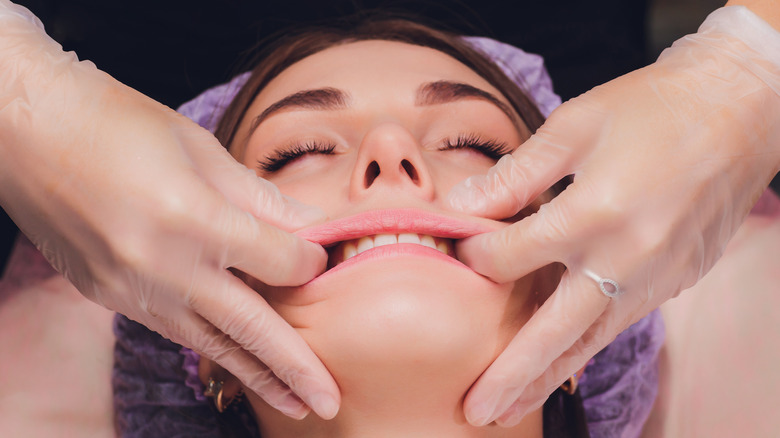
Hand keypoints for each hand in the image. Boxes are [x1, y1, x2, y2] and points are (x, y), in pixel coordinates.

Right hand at [0, 1, 337, 419]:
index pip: (278, 260)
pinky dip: (212, 346)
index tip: (322, 256)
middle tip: (329, 403)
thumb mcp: (201, 147)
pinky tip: (237, 359)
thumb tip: (311, 228)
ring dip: (256, 376)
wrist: (26, 132)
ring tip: (294, 402)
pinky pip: (174, 329)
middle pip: (249, 326)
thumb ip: (260, 198)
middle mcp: (161, 265)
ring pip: (210, 344)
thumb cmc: (116, 122)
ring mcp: (129, 290)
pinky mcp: (108, 298)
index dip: (310, 259)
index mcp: (191, 217)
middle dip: (296, 367)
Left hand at [447, 6, 779, 425]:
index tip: (459, 246)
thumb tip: (460, 205)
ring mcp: (653, 279)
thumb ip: (516, 174)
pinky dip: (581, 350)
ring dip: (545, 379)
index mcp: (593, 214)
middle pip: (552, 333)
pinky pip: (615, 325)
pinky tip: (558, 366)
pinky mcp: (671, 283)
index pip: (508, 256)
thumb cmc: (651, 109)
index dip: (474, 252)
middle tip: (474, 412)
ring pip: (588, 343)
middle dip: (509, 375)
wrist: (737, 114)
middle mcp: (625, 259)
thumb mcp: (574, 124)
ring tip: (507, 410)